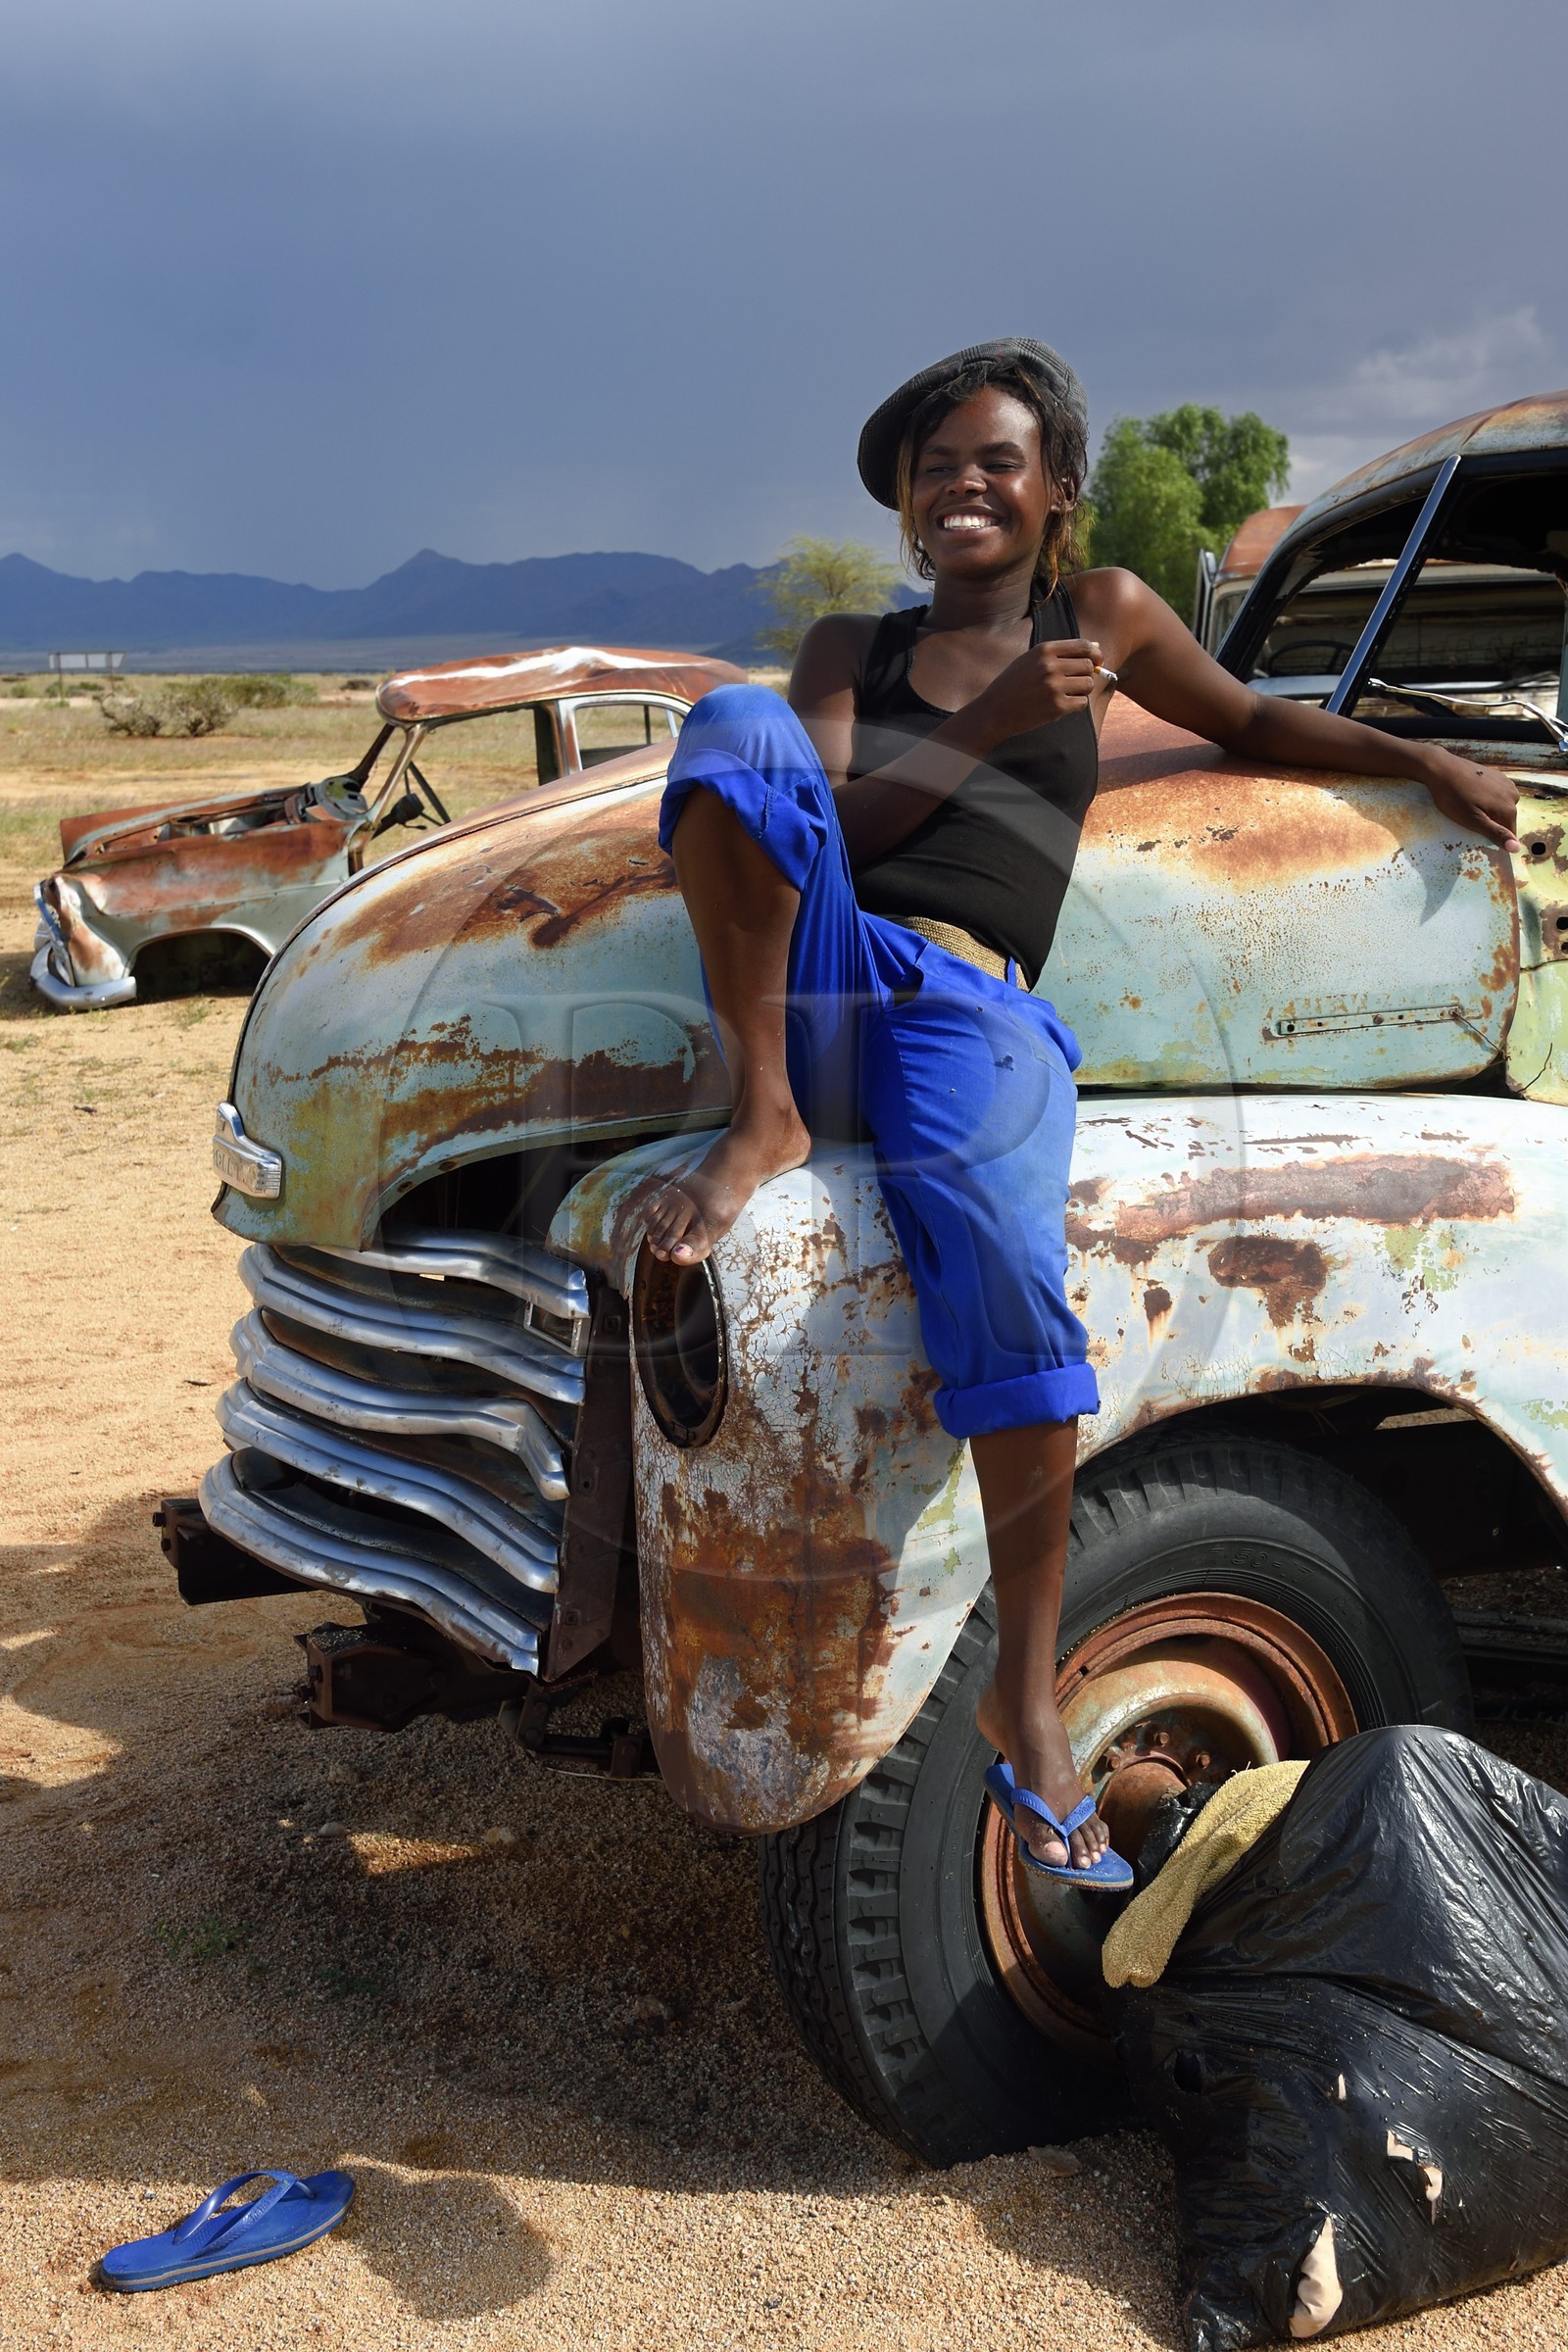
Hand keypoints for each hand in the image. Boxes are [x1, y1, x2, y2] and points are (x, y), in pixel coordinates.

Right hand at [958, 637, 1105, 749]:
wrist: (994, 710)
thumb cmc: (1013, 684)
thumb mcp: (1031, 659)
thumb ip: (1062, 652)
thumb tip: (1096, 647)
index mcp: (1044, 650)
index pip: (1083, 645)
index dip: (1096, 653)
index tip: (1097, 661)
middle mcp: (1050, 666)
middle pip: (1088, 666)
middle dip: (1087, 674)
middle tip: (1075, 682)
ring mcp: (1054, 687)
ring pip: (1088, 684)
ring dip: (1082, 690)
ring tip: (1067, 693)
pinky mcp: (1057, 707)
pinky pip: (1082, 703)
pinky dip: (1076, 704)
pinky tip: (1061, 705)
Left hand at [1416, 749, 1520, 850]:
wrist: (1442, 768)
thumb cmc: (1454, 797)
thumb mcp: (1473, 820)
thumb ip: (1495, 833)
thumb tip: (1516, 848)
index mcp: (1509, 809)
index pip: (1509, 834)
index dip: (1493, 837)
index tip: (1476, 832)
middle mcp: (1513, 795)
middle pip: (1505, 820)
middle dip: (1491, 822)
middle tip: (1469, 817)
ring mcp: (1507, 783)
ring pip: (1502, 807)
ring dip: (1489, 810)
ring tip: (1470, 806)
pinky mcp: (1498, 776)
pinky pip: (1497, 794)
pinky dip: (1488, 798)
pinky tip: (1473, 795)